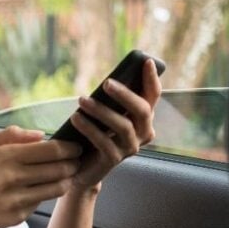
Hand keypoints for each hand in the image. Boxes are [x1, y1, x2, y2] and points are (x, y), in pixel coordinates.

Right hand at [0, 126, 82, 227]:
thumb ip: (11, 135)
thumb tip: (41, 135)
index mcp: (5, 157)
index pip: (49, 150)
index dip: (68, 147)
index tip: (76, 146)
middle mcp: (12, 178)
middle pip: (58, 169)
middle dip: (72, 163)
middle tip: (76, 160)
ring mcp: (16, 199)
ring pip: (56, 188)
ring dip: (65, 180)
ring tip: (65, 175)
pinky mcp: (17, 217)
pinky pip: (41, 203)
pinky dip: (45, 194)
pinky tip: (41, 189)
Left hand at [69, 58, 162, 189]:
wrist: (81, 165)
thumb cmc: (93, 131)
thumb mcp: (104, 112)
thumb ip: (110, 99)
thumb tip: (109, 81)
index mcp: (143, 118)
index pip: (153, 96)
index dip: (151, 79)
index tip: (146, 61)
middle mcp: (143, 133)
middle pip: (142, 110)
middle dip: (125, 94)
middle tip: (106, 83)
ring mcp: (130, 148)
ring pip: (123, 126)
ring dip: (101, 110)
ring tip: (81, 100)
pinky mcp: (114, 160)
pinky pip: (104, 142)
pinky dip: (89, 128)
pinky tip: (75, 117)